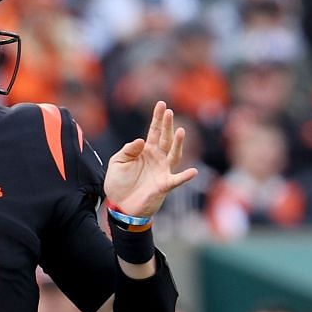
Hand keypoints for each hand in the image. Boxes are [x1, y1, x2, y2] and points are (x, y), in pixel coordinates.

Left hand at [101, 101, 197, 219]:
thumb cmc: (119, 184)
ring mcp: (162, 171)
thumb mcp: (118, 162)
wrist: (119, 206)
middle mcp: (157, 158)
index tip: (161, 104)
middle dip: (167, 125)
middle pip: (165, 139)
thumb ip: (128, 150)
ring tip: (181, 131)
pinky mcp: (163, 186)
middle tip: (168, 112)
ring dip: (178, 144)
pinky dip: (185, 177)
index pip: (154, 131)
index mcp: (146, 151)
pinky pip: (176, 181)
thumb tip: (141, 141)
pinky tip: (193, 172)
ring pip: (173, 154)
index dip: (157, 118)